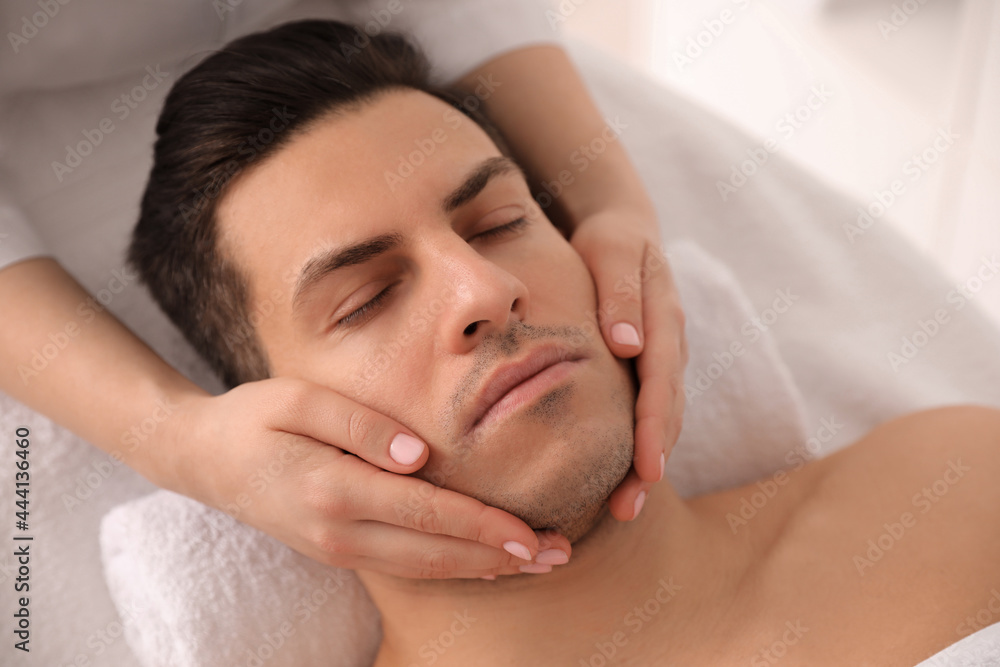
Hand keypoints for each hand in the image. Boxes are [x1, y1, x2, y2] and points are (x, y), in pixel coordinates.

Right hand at [159, 378, 571, 577]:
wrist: (202, 459)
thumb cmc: (254, 417)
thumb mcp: (300, 400)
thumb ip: (362, 425)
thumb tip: (420, 456)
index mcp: (335, 489)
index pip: (428, 513)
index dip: (484, 527)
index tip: (533, 535)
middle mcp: (341, 531)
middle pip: (436, 552)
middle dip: (501, 556)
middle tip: (559, 556)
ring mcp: (338, 549)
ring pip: (425, 569)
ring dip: (483, 568)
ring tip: (536, 563)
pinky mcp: (339, 551)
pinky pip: (406, 567)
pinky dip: (451, 567)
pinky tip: (482, 562)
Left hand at [568, 208, 688, 520]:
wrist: (623, 228)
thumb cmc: (610, 240)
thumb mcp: (612, 251)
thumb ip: (620, 295)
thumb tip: (627, 346)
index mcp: (663, 320)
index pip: (660, 383)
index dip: (654, 428)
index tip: (646, 468)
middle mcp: (669, 346)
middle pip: (667, 413)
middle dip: (651, 462)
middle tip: (627, 507)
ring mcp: (663, 358)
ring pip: (663, 419)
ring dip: (647, 463)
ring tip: (623, 506)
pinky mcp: (649, 366)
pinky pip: (649, 410)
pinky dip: (640, 444)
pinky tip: (619, 474)